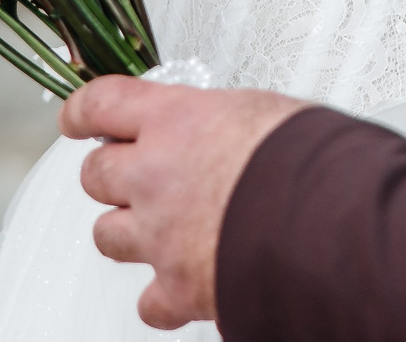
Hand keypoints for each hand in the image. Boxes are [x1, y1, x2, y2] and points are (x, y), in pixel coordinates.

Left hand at [62, 77, 308, 328]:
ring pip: (107, 235)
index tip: (75, 119)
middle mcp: (155, 174)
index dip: (82, 113)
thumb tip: (239, 131)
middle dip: (111, 176)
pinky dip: (162, 299)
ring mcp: (161, 234)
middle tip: (133, 177)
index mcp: (176, 120)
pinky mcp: (179, 287)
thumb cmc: (312, 159)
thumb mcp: (266, 112)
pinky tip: (181, 288)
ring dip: (126, 232)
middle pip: (96, 174)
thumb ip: (229, 123)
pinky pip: (148, 302)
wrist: (329, 220)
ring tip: (156, 230)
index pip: (103, 104)